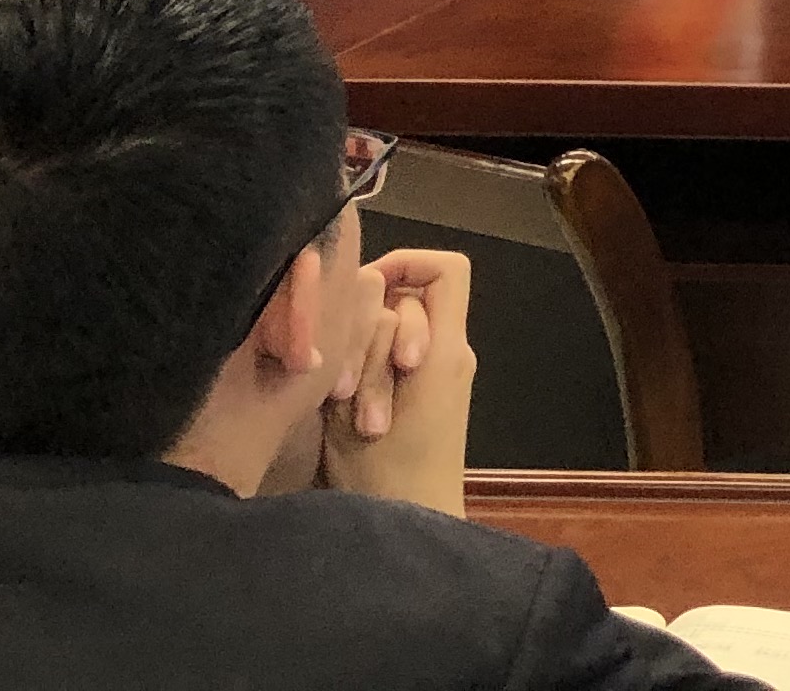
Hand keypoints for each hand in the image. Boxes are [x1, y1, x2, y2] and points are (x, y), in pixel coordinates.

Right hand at [320, 246, 474, 517]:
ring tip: (348, 411)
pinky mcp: (417, 394)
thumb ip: (362, 340)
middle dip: (369, 336)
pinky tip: (342, 411)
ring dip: (363, 362)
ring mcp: (435, 373)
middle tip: (351, 391)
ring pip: (390, 331)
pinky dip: (363, 375)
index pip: (446, 270)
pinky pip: (388, 359)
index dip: (406, 263)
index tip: (364, 294)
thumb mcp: (356, 404)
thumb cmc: (384, 477)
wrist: (408, 525)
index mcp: (445, 349)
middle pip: (406, 300)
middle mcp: (448, 351)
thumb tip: (364, 282)